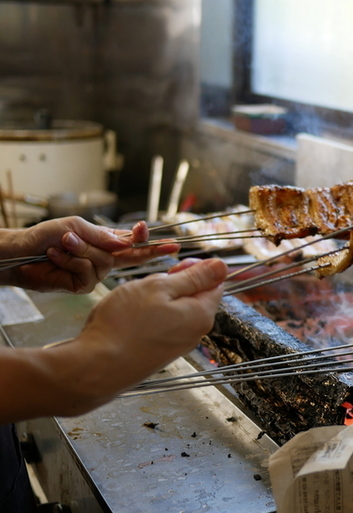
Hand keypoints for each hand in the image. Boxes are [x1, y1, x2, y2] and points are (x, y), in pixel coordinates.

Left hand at [4, 218, 178, 293]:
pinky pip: (87, 272)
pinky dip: (70, 261)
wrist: (20, 254)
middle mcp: (104, 260)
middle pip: (129, 256)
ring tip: (62, 244)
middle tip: (162, 245)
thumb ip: (101, 236)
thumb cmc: (44, 237)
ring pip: (103, 262)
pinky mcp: (83, 286)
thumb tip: (124, 244)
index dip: (152, 245)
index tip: (172, 244)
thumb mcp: (75, 227)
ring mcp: (95, 274)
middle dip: (141, 249)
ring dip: (80, 250)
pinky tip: (56, 257)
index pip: (134, 244)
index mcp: (105, 243)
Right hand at [77, 258, 227, 395]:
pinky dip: (149, 316)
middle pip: (194, 296)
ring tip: (134, 304)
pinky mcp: (161, 353)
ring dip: (158, 300)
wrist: (97, 366)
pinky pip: (162, 325)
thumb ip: (194, 277)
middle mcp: (196, 333)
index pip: (215, 283)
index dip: (195, 269)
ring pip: (176, 310)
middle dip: (173, 285)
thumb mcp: (161, 287)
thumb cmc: (125, 323)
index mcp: (202, 314)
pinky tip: (130, 318)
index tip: (172, 269)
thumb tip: (222, 266)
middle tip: (147, 287)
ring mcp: (179, 345)